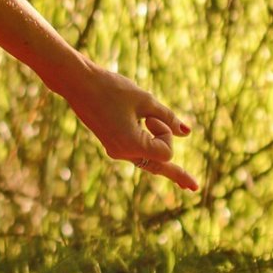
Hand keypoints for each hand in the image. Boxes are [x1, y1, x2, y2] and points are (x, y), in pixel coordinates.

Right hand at [61, 59, 200, 191]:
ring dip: (162, 157)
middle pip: (158, 166)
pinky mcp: (113, 143)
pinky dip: (150, 150)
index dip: (166, 133)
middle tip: (195, 188)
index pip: (165, 152)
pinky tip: (163, 166)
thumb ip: (167, 117)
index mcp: (130, 145)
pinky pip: (138, 152)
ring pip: (148, 160)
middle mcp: (122, 153)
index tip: (151, 115)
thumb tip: (186, 133)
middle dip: (177, 174)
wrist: (77, 84)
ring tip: (185, 183)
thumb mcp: (145, 100)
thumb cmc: (111, 88)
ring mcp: (116, 150)